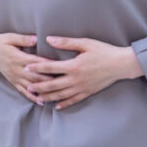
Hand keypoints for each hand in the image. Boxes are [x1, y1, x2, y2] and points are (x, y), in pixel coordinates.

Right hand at [0, 22, 54, 104]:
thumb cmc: (0, 42)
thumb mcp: (10, 37)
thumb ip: (23, 39)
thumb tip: (36, 39)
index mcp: (17, 57)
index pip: (36, 62)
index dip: (48, 65)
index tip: (60, 67)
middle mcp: (17, 69)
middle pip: (36, 76)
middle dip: (50, 80)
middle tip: (63, 83)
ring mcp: (15, 77)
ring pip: (31, 86)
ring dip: (43, 91)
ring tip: (56, 95)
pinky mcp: (13, 81)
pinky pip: (23, 91)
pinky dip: (32, 97)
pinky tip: (41, 102)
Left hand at [24, 36, 143, 109]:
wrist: (121, 64)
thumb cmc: (103, 51)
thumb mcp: (85, 43)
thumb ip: (66, 42)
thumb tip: (49, 39)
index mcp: (74, 66)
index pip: (50, 68)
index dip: (37, 67)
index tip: (26, 67)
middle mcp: (76, 79)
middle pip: (53, 85)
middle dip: (39, 86)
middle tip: (27, 87)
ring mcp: (82, 88)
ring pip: (61, 95)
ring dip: (48, 97)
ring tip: (37, 98)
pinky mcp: (88, 92)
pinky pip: (74, 100)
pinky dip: (64, 104)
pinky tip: (56, 106)